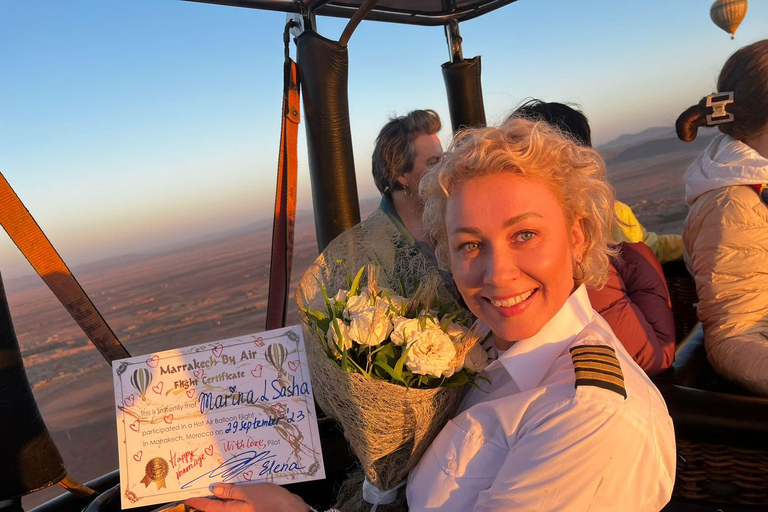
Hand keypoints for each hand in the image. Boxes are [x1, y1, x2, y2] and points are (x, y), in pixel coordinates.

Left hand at [185, 483, 310, 511]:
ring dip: (223, 493)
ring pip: (228, 503)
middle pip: (218, 507)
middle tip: (200, 487)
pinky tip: (236, 484)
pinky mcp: (253, 507)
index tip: (188, 498)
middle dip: (209, 497)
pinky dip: (234, 493)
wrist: (292, 511)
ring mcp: (245, 510)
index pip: (211, 507)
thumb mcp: (250, 493)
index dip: (198, 502)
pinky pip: (238, 501)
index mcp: (233, 511)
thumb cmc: (272, 502)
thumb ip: (232, 491)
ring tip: (217, 482)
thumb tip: (215, 489)